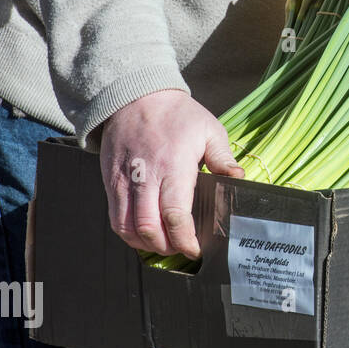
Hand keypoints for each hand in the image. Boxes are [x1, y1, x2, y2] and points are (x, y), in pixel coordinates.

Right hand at [99, 89, 243, 257]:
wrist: (135, 97)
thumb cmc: (177, 115)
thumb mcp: (209, 130)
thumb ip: (223, 158)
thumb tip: (238, 179)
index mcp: (173, 166)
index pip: (175, 214)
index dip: (185, 239)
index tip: (196, 249)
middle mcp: (145, 177)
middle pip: (149, 228)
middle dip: (167, 247)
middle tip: (182, 250)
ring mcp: (124, 181)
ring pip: (127, 228)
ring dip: (146, 244)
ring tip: (164, 246)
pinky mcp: (110, 182)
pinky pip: (114, 218)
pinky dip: (128, 233)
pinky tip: (145, 235)